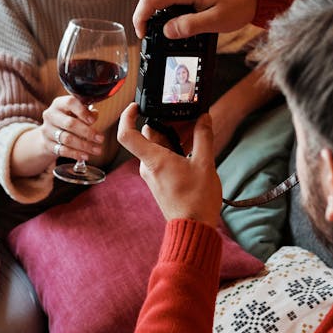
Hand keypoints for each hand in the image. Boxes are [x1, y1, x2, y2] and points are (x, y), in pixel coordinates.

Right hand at [41, 94, 103, 163]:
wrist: (49, 133)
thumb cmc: (68, 119)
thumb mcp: (76, 112)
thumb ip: (86, 112)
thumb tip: (94, 116)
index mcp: (59, 104)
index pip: (70, 103)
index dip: (82, 112)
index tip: (93, 120)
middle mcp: (51, 115)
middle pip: (69, 124)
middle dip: (88, 132)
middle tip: (100, 139)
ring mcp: (47, 130)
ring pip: (67, 139)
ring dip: (84, 145)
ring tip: (97, 150)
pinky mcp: (47, 144)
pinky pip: (63, 150)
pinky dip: (75, 154)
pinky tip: (85, 155)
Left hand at [118, 104, 222, 228]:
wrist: (194, 227)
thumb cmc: (196, 200)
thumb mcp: (205, 164)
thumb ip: (203, 137)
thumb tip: (204, 118)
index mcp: (154, 159)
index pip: (127, 134)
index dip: (127, 116)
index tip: (136, 105)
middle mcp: (148, 166)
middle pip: (148, 135)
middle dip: (165, 123)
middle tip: (186, 117)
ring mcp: (153, 174)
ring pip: (157, 146)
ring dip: (173, 136)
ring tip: (195, 131)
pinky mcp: (160, 180)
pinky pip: (162, 158)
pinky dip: (174, 148)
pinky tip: (192, 147)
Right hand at [133, 0, 259, 38]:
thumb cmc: (243, 0)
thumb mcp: (217, 20)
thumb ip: (189, 26)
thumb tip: (167, 32)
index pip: (150, 0)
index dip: (140, 19)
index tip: (143, 34)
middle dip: (156, 20)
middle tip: (167, 38)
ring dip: (170, 14)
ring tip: (186, 29)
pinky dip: (178, 7)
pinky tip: (193, 17)